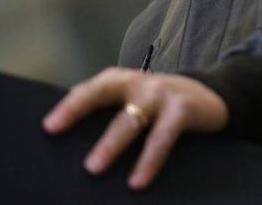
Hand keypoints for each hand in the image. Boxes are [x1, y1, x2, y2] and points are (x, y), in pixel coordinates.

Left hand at [42, 68, 228, 188]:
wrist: (212, 96)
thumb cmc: (162, 104)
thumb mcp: (136, 101)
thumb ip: (110, 109)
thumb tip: (71, 138)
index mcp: (121, 81)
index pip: (89, 89)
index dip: (69, 106)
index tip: (48, 127)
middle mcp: (138, 83)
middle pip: (103, 94)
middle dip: (80, 114)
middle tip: (57, 132)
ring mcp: (160, 93)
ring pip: (130, 119)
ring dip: (111, 143)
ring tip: (94, 168)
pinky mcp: (181, 108)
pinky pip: (162, 137)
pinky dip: (149, 159)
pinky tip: (138, 180)